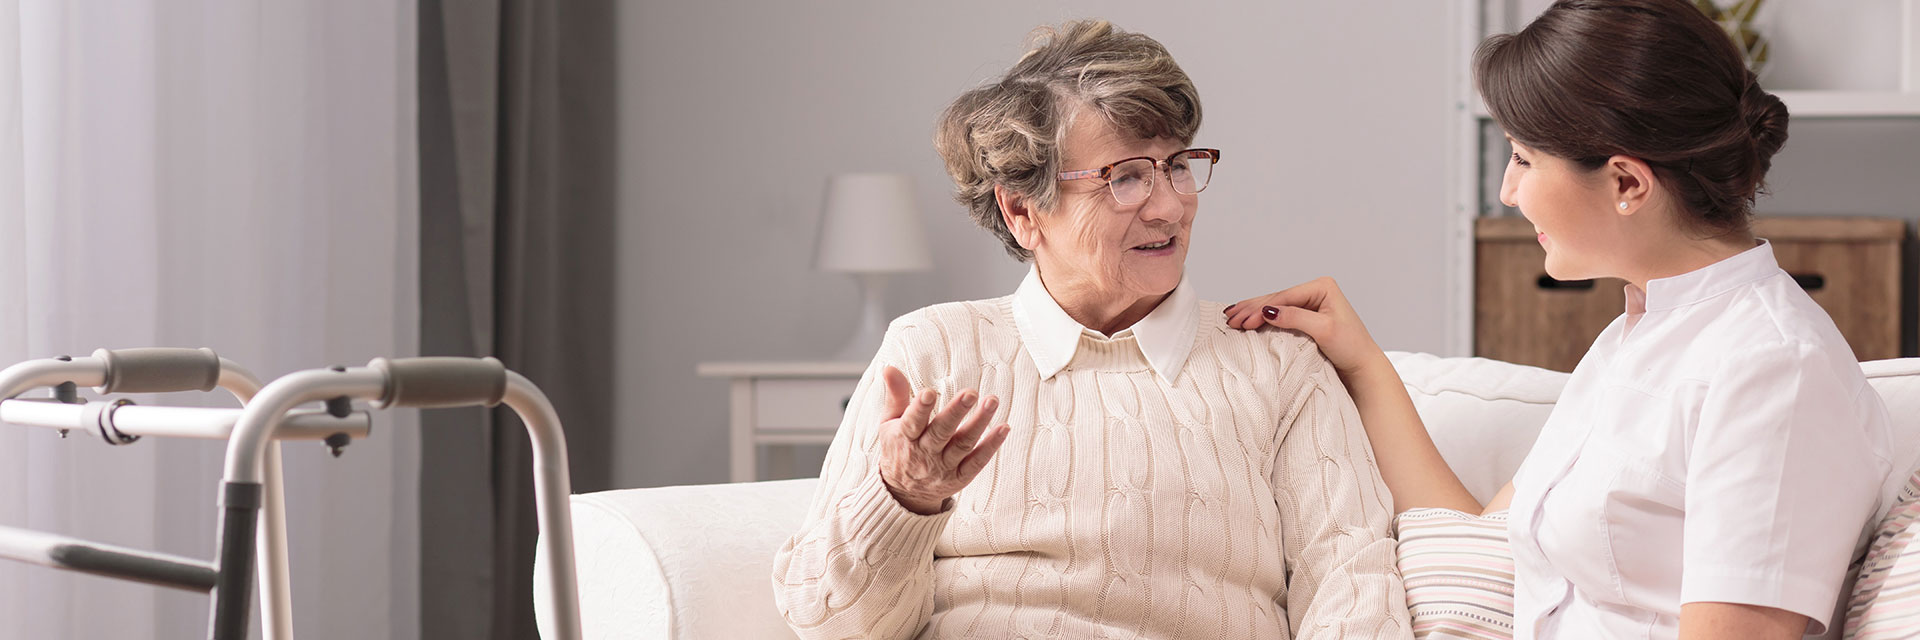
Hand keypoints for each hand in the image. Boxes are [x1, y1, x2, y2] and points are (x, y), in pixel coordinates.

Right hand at [875, 366, 1011, 514]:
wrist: (904, 492)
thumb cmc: (898, 447)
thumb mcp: (890, 422)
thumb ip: (895, 395)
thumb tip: (890, 367)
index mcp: (905, 438)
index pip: (912, 422)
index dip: (920, 409)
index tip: (929, 392)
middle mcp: (924, 454)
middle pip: (941, 433)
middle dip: (956, 412)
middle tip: (970, 393)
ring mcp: (943, 467)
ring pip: (962, 444)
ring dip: (979, 423)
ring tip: (991, 402)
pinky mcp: (960, 477)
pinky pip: (977, 462)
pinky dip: (991, 446)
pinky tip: (1003, 428)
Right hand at [1222, 277, 1388, 378]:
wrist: (1362, 368)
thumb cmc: (1351, 348)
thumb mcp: (1324, 330)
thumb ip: (1296, 318)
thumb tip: (1268, 310)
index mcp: (1322, 287)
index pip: (1284, 297)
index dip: (1260, 308)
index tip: (1242, 320)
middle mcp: (1315, 292)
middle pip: (1276, 299)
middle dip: (1251, 309)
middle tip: (1230, 318)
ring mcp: (1310, 304)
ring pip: (1275, 306)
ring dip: (1253, 313)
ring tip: (1231, 317)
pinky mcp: (1307, 318)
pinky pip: (1279, 315)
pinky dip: (1262, 318)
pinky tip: (1247, 319)